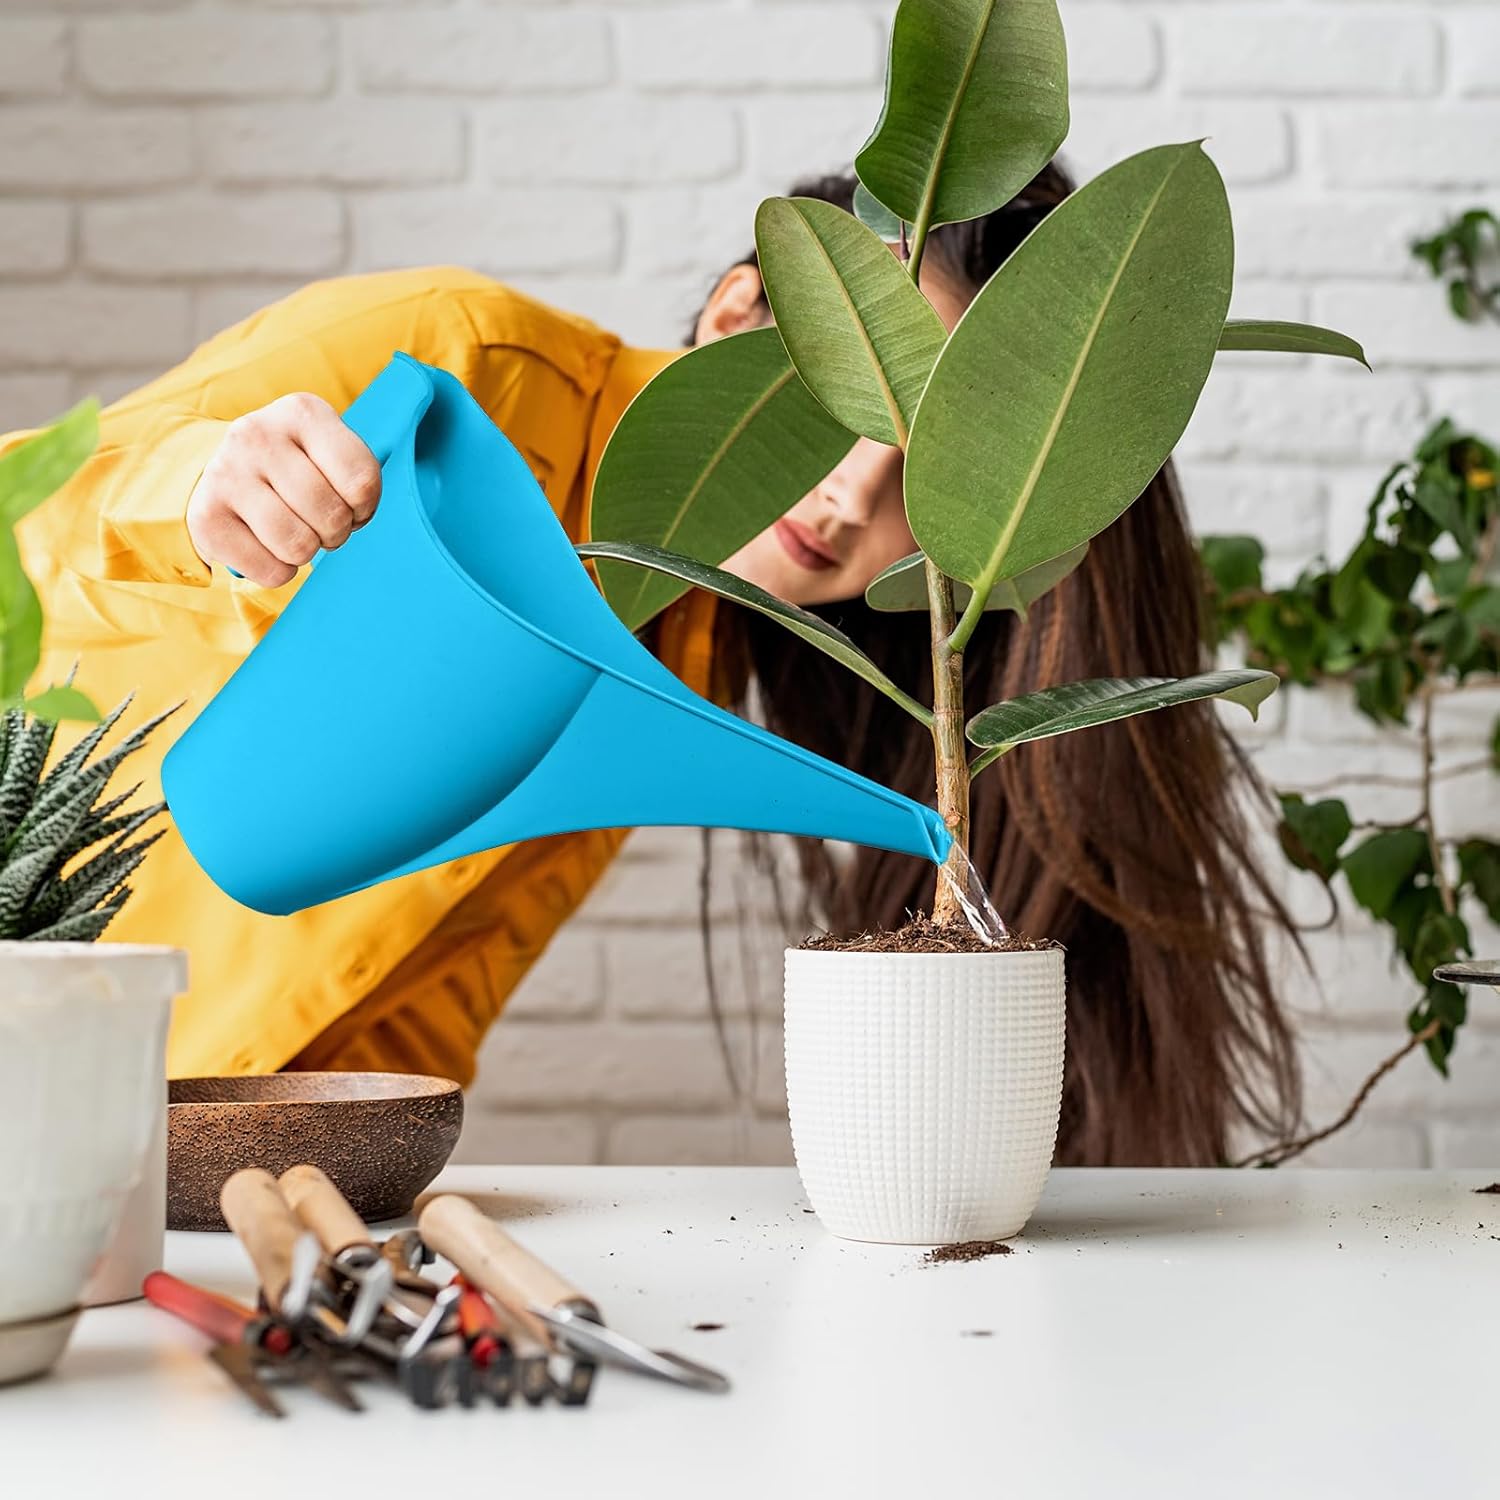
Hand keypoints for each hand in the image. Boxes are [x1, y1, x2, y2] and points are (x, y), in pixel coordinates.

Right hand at [186, 393, 381, 586]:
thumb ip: (358, 478)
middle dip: (337, 532)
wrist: (227, 471)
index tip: (349, 502)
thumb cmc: (298, 467)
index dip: (365, 507)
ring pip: (300, 546)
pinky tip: (268, 545)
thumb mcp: (331, 453)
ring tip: (296, 532)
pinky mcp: (206, 517)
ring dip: (308, 553)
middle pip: (332, 515)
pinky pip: (271, 571)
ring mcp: (226, 473)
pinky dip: (280, 571)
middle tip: (320, 522)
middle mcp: (257, 435)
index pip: (362, 481)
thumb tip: (354, 518)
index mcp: (302, 412)